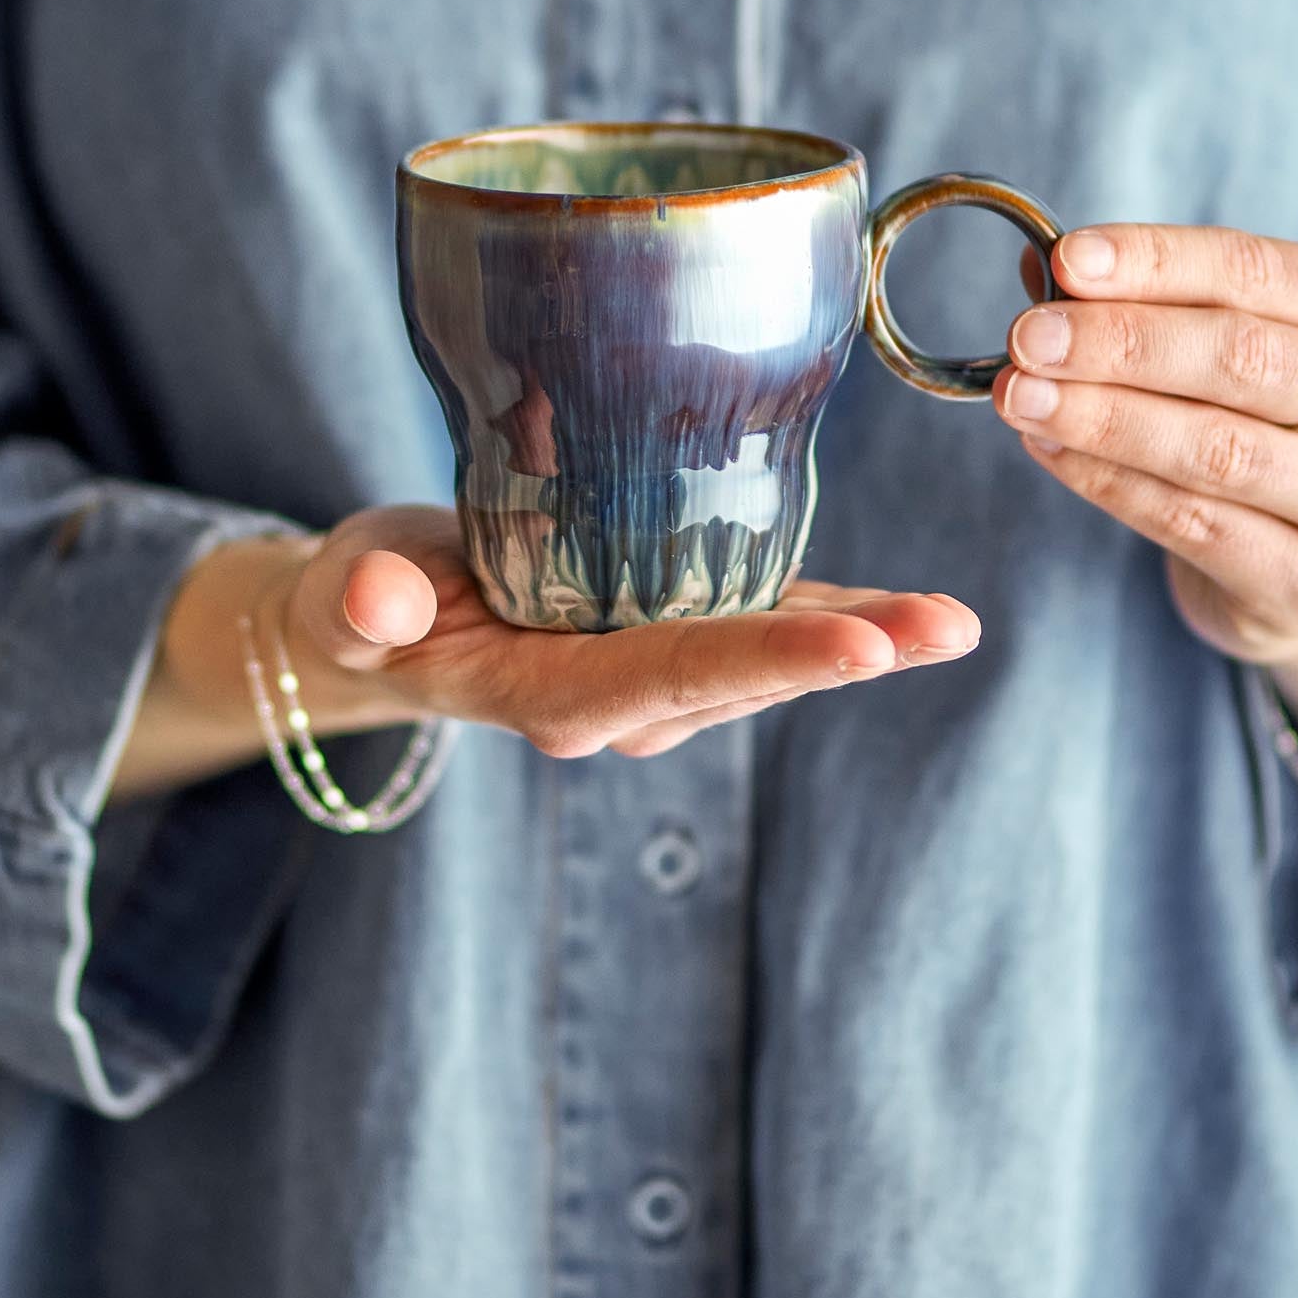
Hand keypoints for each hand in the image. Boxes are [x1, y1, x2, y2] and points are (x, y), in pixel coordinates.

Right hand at [284, 506, 980, 758]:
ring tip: (952, 620)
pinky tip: (910, 610)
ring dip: (863, 640)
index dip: (759, 660)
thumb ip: (360, 604)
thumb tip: (381, 606)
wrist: (393, 618)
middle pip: (741, 677)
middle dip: (847, 653)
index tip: (856, 645)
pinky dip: (837, 617)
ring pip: (767, 661)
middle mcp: (618, 703)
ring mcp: (653, 678)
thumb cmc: (367, 600)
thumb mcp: (345, 594)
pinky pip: (763, 630)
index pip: (662, 678)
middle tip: (945, 628)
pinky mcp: (674, 638)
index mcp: (548, 696)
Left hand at [992, 223, 1297, 743]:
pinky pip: (1192, 523)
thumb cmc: (1266, 439)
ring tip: (1021, 395)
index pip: (1265, 275)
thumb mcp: (1231, 362)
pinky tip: (1049, 449)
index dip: (1162, 263)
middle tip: (1029, 337)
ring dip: (1102, 417)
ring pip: (1218, 448)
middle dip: (1121, 342)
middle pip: (1247, 359)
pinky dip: (1109, 481)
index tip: (1070, 259)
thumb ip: (1150, 312)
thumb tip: (1039, 267)